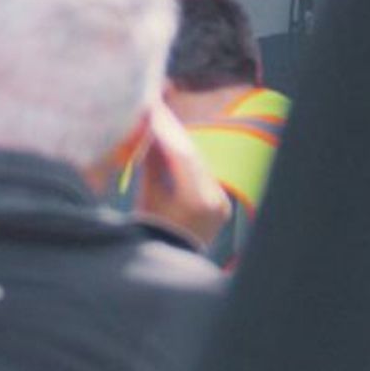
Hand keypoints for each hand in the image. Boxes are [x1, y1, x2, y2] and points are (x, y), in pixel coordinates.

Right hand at [134, 98, 230, 249]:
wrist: (167, 260)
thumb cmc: (150, 230)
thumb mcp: (148, 195)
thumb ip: (151, 161)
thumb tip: (148, 128)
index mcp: (197, 201)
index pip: (183, 154)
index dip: (166, 129)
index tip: (153, 110)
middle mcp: (216, 200)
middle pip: (193, 156)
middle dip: (173, 133)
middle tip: (157, 111)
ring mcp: (222, 202)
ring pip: (199, 164)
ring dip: (181, 144)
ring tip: (163, 124)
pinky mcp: (222, 204)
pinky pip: (204, 175)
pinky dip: (189, 160)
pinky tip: (175, 145)